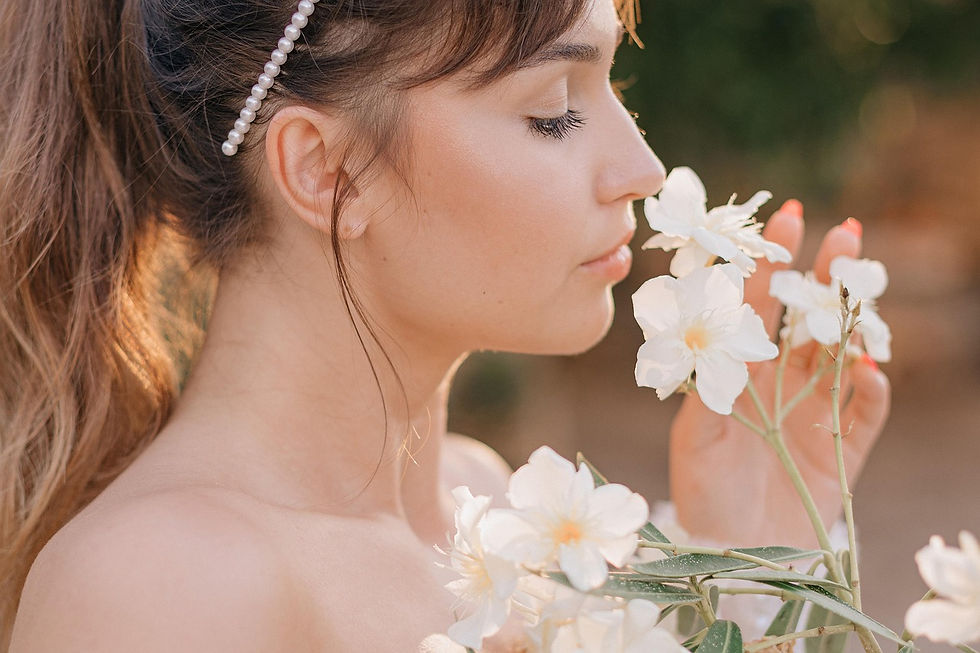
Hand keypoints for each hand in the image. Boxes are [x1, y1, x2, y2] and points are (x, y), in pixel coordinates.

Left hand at [668, 203, 890, 547]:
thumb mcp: (692, 439)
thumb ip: (705, 391)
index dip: (774, 264)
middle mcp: (781, 385)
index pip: (759, 307)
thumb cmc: (703, 494)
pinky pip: (867, 412)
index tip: (789, 216)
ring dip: (856, 321)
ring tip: (864, 286)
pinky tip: (870, 371)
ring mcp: (815, 413)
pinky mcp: (844, 449)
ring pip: (843, 354)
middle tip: (847, 232)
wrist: (734, 556)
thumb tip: (717, 340)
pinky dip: (873, 391)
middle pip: (809, 320)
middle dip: (826, 276)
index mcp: (741, 372)